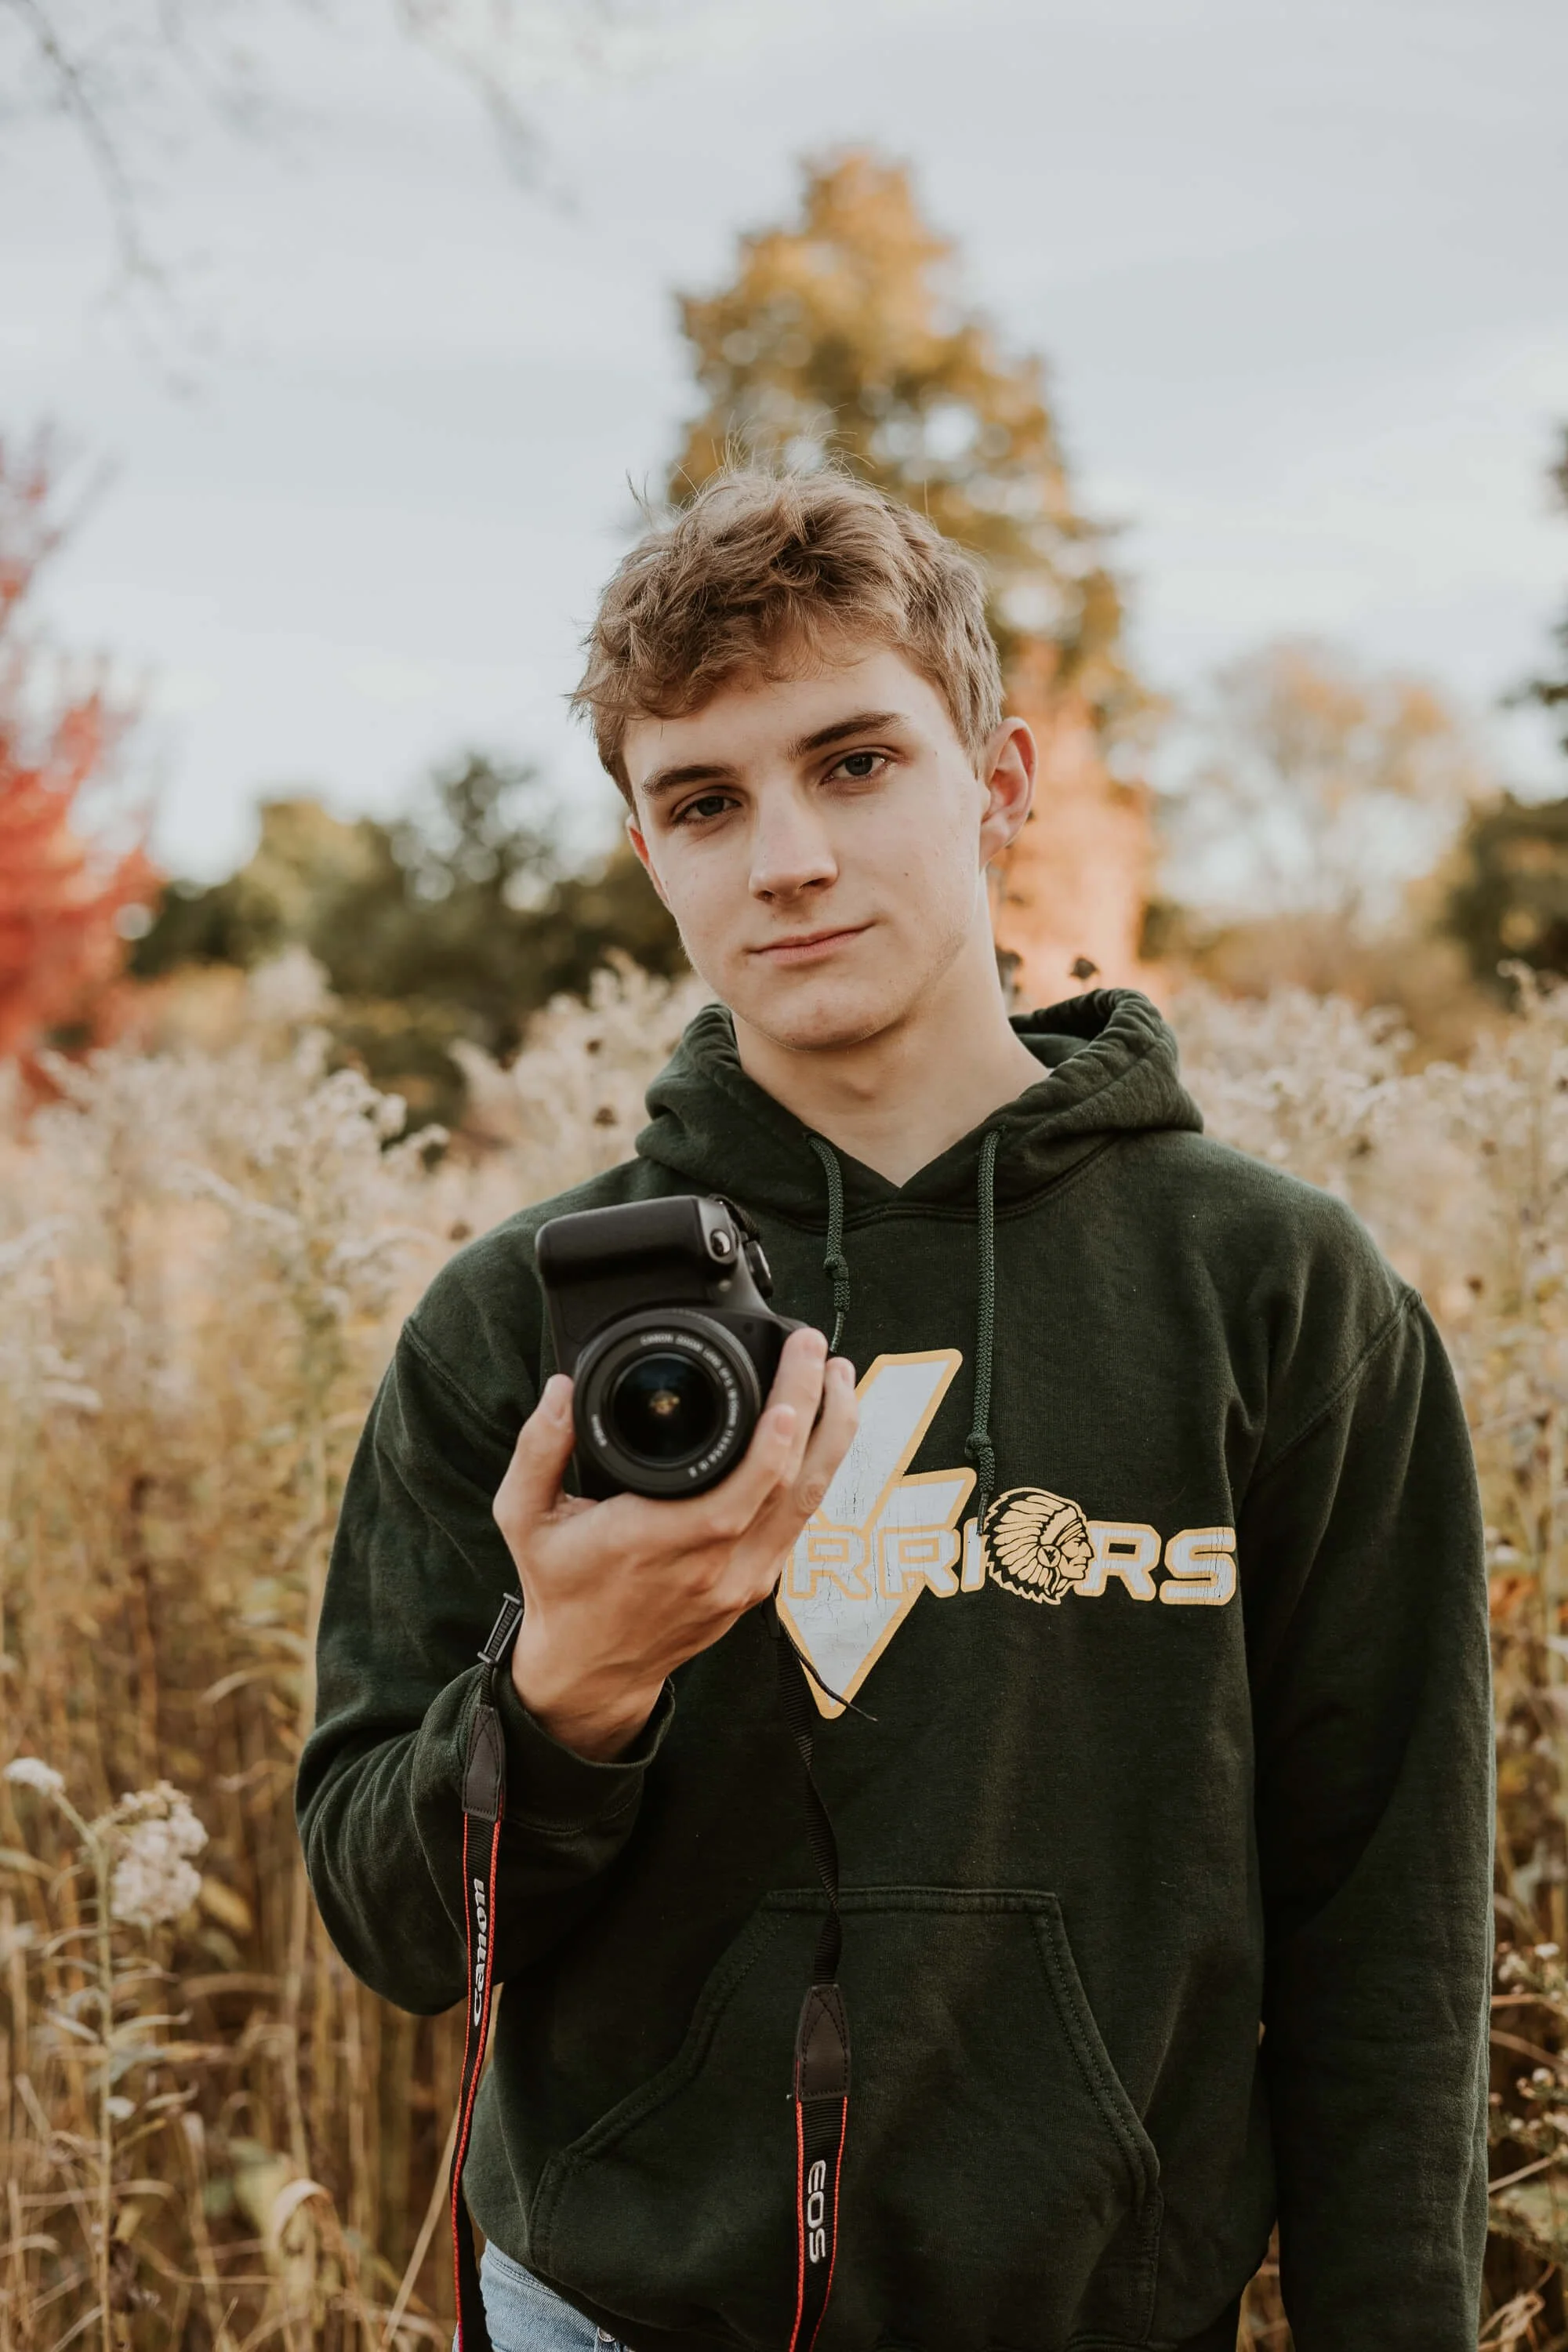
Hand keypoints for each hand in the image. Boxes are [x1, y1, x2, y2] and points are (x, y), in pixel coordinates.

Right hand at [493, 1327, 857, 1760]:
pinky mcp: (756, 1586)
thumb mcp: (524, 1519)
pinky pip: (799, 1522)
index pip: (734, 1494)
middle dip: (817, 1413)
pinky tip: (821, 1432)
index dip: (770, 1447)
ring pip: (808, 1502)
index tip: (789, 1392)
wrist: (590, 1670)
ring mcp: (743, 1578)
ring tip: (839, 1378)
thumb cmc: (561, 1588)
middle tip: (823, 1354)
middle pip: (790, 1486)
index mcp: (656, 1542)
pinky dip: (817, 1471)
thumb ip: (537, 1451)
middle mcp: (712, 1564)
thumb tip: (560, 1391)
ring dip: (832, 1437)